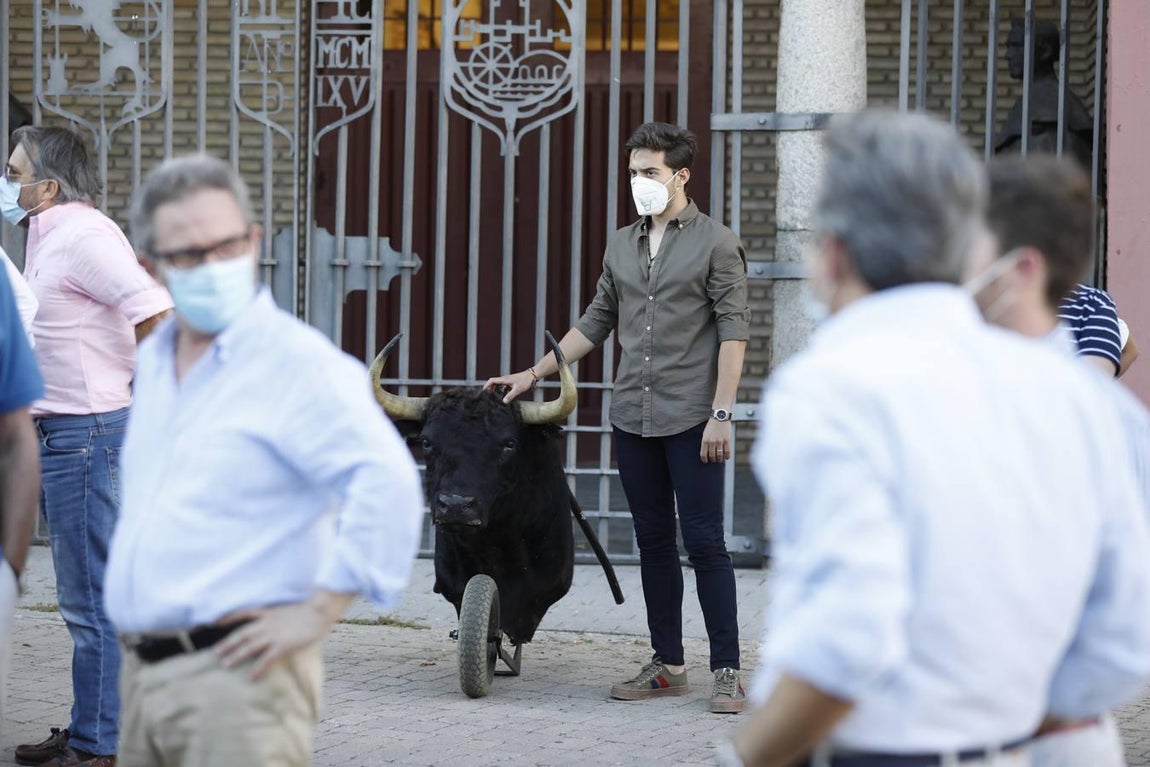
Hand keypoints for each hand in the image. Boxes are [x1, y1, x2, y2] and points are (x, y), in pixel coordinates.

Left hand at [215, 591, 351, 679]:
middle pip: (242, 634)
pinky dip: (257, 669)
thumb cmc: (311, 611)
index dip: (230, 618)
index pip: (244, 613)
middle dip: (227, 644)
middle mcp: (267, 623)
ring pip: (249, 646)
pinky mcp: (282, 645)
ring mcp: (274, 634)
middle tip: (214, 653)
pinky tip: (251, 678)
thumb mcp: (291, 610)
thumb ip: (282, 617)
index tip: (217, 622)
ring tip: (226, 665)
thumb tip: (281, 623)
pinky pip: (266, 659)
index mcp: (269, 613)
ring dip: (236, 656)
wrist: (320, 612)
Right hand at [483, 370, 536, 403]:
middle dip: (490, 388)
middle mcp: (505, 379)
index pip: (492, 380)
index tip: (483, 391)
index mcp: (504, 379)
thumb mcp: (518, 389)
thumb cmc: (525, 381)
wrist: (532, 375)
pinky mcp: (512, 382)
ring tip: (494, 396)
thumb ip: (510, 396)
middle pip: (494, 382)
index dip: (486, 385)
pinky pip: (504, 386)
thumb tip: (503, 402)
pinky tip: (505, 395)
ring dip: (496, 389)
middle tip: (487, 395)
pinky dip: (502, 390)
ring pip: (499, 384)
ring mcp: (509, 380)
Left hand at [700, 419, 731, 462]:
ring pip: (719, 455)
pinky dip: (726, 456)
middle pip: (712, 456)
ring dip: (719, 459)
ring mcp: (719, 441)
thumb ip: (705, 442)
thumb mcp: (705, 433)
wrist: (720, 417)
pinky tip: (726, 457)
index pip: (703, 454)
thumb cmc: (712, 425)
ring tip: (720, 459)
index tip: (706, 461)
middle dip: (713, 460)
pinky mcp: (727, 440)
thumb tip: (706, 452)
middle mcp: (711, 442)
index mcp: (705, 440)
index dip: (704, 460)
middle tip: (714, 460)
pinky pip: (727, 452)